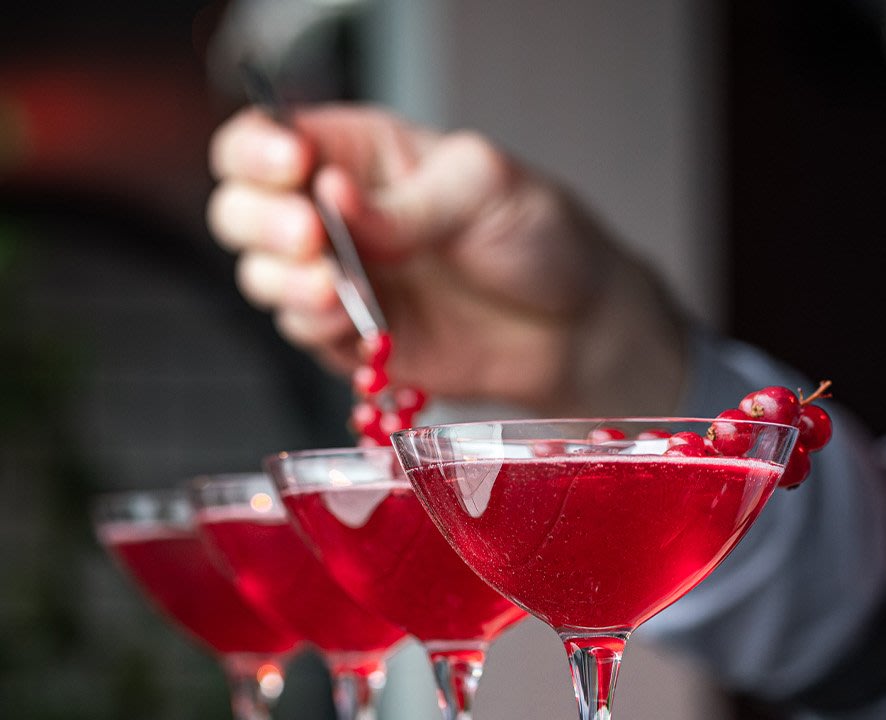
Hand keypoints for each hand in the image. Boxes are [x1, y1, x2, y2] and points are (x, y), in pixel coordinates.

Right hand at [207, 105, 685, 413]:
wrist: (571, 327)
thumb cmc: (535, 237)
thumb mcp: (481, 190)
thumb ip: (404, 203)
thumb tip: (335, 197)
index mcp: (356, 153)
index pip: (264, 140)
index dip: (257, 153)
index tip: (294, 169)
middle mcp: (333, 215)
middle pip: (239, 209)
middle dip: (261, 223)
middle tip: (312, 237)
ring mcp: (339, 280)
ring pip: (261, 276)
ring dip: (283, 282)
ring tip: (334, 287)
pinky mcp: (351, 339)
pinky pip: (302, 332)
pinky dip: (314, 328)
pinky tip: (352, 323)